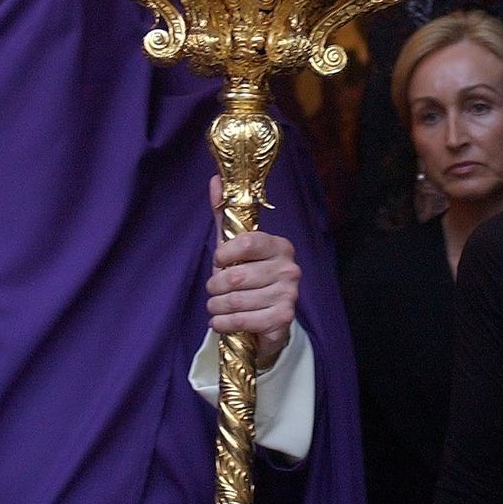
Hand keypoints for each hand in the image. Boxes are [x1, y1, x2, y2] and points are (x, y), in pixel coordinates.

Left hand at [206, 175, 299, 368]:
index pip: (248, 241)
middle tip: (213, 290)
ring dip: (216, 307)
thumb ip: (225, 213)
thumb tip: (215, 180)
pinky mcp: (284, 318)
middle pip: (236, 276)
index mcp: (279, 245)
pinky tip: (220, 321)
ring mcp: (289, 294)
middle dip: (214, 287)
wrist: (267, 319)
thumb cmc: (247, 278)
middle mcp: (289, 268)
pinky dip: (223, 323)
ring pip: (236, 300)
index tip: (217, 261)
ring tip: (215, 307)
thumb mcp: (233, 246)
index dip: (225, 253)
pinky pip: (243, 320)